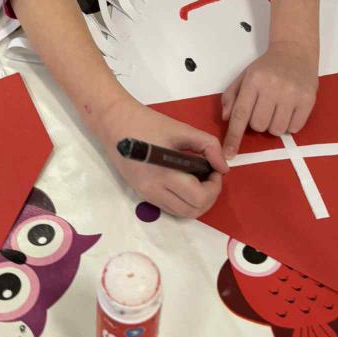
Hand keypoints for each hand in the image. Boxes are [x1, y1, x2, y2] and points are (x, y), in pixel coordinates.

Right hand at [95, 95, 227, 218]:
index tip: (215, 169)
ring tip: (199, 179)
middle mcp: (154, 191)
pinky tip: (185, 181)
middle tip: (210, 175)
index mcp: (164, 174)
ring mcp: (146, 195)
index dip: (214, 187)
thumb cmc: (148, 123)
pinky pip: (170, 207)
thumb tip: (223, 167)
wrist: (114, 122)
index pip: (199, 197)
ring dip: (197, 201)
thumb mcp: (182, 129)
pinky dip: (184, 200)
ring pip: (182, 213)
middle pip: (192, 211)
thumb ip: (208, 145)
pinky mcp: (142, 194)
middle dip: (209, 196)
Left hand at [221, 41, 318, 158]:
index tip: (229, 154)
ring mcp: (292, 94)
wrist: (295, 51)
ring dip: (274, 125)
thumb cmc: (267, 66)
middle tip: (264, 109)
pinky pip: (294, 128)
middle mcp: (273, 87)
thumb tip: (226, 119)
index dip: (233, 137)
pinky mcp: (308, 100)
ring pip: (276, 130)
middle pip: (259, 125)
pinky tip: (289, 110)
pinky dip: (289, 124)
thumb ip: (231, 96)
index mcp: (254, 81)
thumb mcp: (244, 76)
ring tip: (277, 109)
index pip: (241, 114)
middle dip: (258, 123)